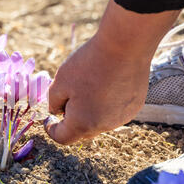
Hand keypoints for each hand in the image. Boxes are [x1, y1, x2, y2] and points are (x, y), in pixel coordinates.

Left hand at [45, 0, 180, 144]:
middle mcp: (104, 126)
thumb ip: (53, 102)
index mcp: (82, 124)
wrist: (125, 45)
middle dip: (70, 120)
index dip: (51, 129)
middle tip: (67, 97)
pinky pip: (114, 112)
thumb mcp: (60, 82)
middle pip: (81, 131)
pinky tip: (106, 83)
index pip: (62, 138)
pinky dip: (106, 104)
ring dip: (89, 112)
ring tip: (88, 85)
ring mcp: (122, 117)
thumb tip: (56, 111)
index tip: (49, 118)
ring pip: (98, 121)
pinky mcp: (134, 106)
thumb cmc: (88, 64)